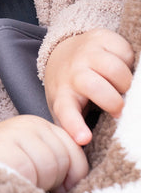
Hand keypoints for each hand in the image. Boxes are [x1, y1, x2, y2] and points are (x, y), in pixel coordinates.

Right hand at [0, 115, 87, 192]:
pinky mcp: (9, 152)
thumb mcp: (27, 155)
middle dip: (56, 179)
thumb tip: (79, 179)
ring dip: (40, 183)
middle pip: (67, 158)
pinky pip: (37, 175)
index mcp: (36, 124)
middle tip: (32, 182)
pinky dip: (29, 185)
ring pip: (54, 167)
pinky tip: (12, 180)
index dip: (72, 172)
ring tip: (18, 179)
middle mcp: (29, 124)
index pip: (74, 147)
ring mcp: (17, 135)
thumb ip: (52, 157)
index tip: (57, 185)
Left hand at [44, 29, 133, 145]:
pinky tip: (122, 65)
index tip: (84, 139)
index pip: (67, 114)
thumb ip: (77, 128)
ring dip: (125, 82)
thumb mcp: (69, 109)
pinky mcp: (100, 37)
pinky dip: (129, 61)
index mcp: (63, 97)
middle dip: (114, 102)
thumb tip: (86, 155)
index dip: (75, 127)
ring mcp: (86, 53)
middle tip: (118, 107)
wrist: (64, 54)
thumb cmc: (72, 90)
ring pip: (116, 70)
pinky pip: (125, 52)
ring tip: (121, 86)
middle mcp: (73, 74)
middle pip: (99, 89)